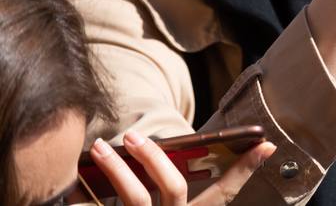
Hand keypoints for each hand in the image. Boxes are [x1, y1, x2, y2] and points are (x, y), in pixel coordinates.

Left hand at [87, 132, 274, 205]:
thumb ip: (173, 198)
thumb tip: (188, 165)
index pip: (224, 194)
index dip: (243, 170)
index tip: (264, 145)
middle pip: (175, 188)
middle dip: (155, 158)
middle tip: (134, 136)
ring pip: (136, 199)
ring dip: (116, 169)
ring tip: (98, 148)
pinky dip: (81, 201)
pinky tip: (70, 187)